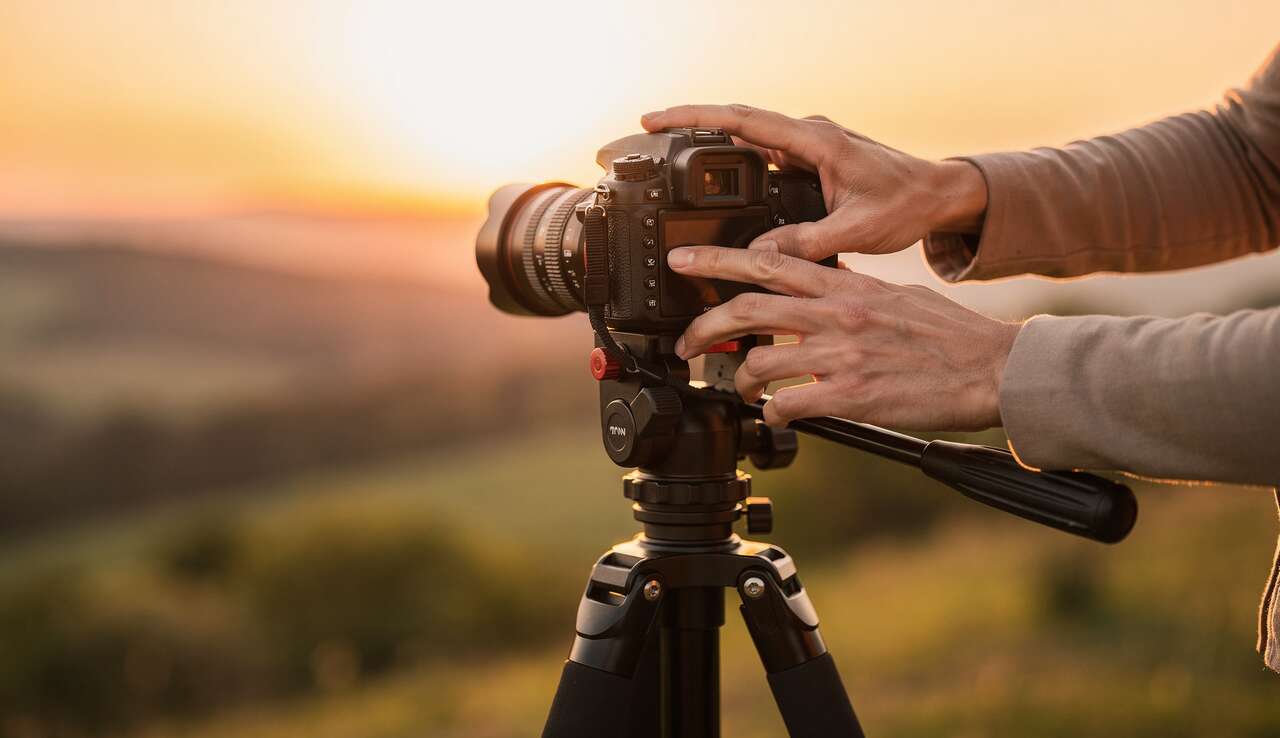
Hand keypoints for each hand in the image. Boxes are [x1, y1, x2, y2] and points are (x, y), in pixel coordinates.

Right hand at [641, 104, 986, 259]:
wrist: (938, 196)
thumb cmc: (907, 205)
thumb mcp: (855, 230)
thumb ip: (806, 243)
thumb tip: (759, 257)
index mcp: (815, 141)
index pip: (742, 120)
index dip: (695, 118)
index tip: (656, 119)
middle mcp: (808, 135)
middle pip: (735, 122)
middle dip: (688, 126)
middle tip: (647, 134)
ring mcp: (808, 145)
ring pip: (747, 137)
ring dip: (710, 143)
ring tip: (670, 158)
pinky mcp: (810, 159)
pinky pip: (763, 153)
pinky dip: (734, 161)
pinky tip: (716, 178)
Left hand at [667, 246, 1019, 430]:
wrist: (992, 368)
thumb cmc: (949, 335)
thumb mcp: (895, 295)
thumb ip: (851, 289)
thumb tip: (821, 283)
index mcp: (846, 287)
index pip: (769, 262)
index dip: (717, 259)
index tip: (683, 260)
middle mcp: (837, 314)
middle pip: (748, 309)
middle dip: (704, 327)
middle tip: (684, 343)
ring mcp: (842, 355)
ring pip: (760, 362)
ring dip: (742, 381)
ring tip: (745, 390)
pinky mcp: (852, 395)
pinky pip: (789, 405)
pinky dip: (774, 413)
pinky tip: (778, 416)